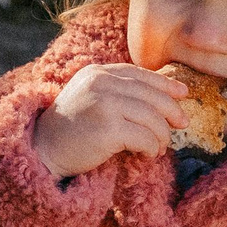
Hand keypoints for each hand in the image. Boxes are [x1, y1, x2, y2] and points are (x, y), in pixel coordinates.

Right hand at [31, 63, 189, 178]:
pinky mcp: (107, 129)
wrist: (43, 149)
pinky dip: (152, 148)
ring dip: (161, 135)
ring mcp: (104, 105)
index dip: (165, 83)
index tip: (183, 93)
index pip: (139, 73)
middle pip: (151, 94)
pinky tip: (149, 154)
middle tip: (182, 124)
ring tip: (159, 146)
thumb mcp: (90, 96)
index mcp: (97, 72)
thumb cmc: (71, 128)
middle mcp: (101, 83)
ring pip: (152, 117)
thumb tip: (163, 96)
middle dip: (171, 110)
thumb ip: (116, 91)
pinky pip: (145, 138)